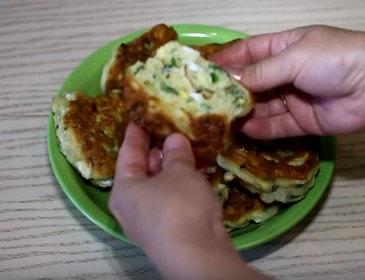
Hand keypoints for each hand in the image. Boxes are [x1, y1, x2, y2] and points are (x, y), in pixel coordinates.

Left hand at [109, 123, 267, 279]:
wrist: (197, 255)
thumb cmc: (179, 207)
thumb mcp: (179, 172)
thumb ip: (176, 153)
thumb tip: (174, 140)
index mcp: (124, 189)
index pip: (128, 154)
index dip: (135, 134)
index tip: (138, 119)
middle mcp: (131, 207)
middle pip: (142, 171)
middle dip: (155, 152)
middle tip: (166, 130)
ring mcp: (149, 222)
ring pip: (158, 187)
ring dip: (170, 169)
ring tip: (182, 149)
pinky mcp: (167, 231)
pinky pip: (170, 200)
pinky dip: (179, 186)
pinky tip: (192, 174)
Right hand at [213, 25, 364, 138]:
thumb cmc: (334, 58)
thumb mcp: (293, 58)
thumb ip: (260, 72)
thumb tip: (231, 82)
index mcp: (283, 48)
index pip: (248, 52)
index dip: (226, 61)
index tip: (203, 71)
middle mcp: (285, 73)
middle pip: (251, 83)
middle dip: (231, 92)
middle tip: (206, 103)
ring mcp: (293, 98)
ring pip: (261, 107)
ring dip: (243, 113)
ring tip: (220, 120)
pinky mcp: (301, 121)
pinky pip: (276, 126)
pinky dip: (260, 129)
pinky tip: (243, 131)